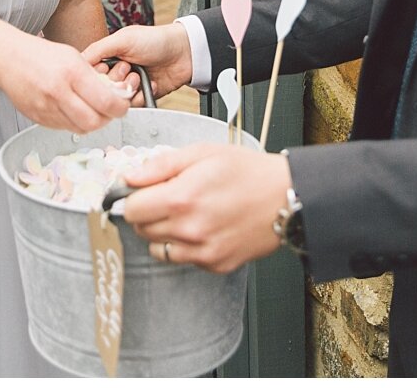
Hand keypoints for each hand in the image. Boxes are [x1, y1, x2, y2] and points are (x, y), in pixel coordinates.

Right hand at [0, 39, 130, 133]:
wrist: (8, 59)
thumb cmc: (41, 55)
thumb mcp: (73, 57)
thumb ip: (93, 77)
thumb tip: (114, 95)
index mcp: (72, 72)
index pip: (106, 102)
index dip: (120, 108)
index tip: (123, 106)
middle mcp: (59, 92)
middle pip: (94, 122)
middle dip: (107, 120)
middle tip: (109, 112)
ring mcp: (46, 107)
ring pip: (79, 129)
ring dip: (90, 122)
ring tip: (91, 110)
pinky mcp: (37, 118)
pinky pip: (63, 128)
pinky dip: (73, 123)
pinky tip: (72, 110)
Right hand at [83, 23, 193, 104]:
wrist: (184, 53)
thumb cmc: (155, 40)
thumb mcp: (123, 39)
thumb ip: (98, 49)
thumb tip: (78, 61)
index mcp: (107, 57)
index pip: (90, 74)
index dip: (96, 76)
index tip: (105, 69)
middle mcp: (115, 73)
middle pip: (102, 90)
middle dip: (115, 81)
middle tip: (127, 69)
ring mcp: (128, 86)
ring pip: (117, 101)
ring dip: (129, 89)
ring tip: (140, 76)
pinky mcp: (141, 97)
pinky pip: (133, 107)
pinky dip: (142, 96)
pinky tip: (150, 84)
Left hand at [120, 143, 290, 272]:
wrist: (286, 197)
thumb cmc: (248, 172)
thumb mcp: (202, 153)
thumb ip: (160, 165)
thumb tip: (130, 176)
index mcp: (182, 198)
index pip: (131, 209)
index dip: (132, 198)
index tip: (138, 193)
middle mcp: (189, 228)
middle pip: (141, 229)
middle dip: (147, 213)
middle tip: (166, 198)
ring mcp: (202, 250)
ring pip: (157, 247)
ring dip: (162, 231)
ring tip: (184, 214)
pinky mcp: (215, 264)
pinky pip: (182, 259)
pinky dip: (183, 246)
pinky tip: (201, 227)